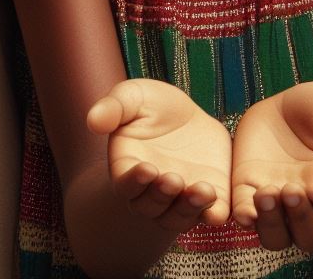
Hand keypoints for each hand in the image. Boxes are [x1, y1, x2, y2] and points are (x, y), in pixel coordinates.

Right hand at [87, 78, 231, 231]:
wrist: (185, 119)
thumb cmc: (151, 108)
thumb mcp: (132, 97)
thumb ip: (113, 108)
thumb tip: (92, 120)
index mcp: (128, 168)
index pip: (126, 184)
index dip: (134, 180)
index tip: (147, 169)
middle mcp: (152, 192)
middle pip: (153, 205)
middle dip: (163, 195)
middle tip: (173, 179)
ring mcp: (180, 199)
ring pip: (180, 216)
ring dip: (190, 208)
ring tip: (203, 191)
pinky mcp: (210, 198)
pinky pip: (211, 214)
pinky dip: (215, 215)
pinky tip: (220, 210)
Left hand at [231, 82, 312, 253]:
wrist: (280, 104)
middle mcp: (308, 203)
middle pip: (311, 237)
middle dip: (302, 220)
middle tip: (291, 190)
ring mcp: (278, 202)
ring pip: (277, 238)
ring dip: (272, 224)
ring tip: (265, 194)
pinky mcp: (248, 193)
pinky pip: (246, 218)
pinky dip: (245, 218)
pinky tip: (244, 208)